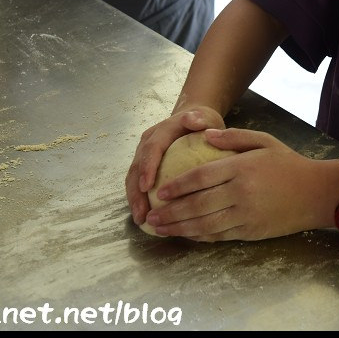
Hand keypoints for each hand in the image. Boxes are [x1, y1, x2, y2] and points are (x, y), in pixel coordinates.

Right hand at [126, 105, 225, 228]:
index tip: (146, 187)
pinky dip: (139, 199)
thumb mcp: (205, 118)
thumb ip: (200, 119)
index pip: (152, 148)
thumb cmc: (202, 123)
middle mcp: (148, 141)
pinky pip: (137, 182)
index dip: (147, 167)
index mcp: (163, 130)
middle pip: (137, 166)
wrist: (193, 118)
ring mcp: (144, 153)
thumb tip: (193, 119)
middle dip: (137, 191)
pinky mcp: (144, 164)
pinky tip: (145, 217)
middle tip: (142, 213)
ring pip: (133, 177)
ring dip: (135, 199)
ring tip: (141, 219)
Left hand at [142, 127, 335, 241]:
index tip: (159, 192)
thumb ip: (233, 136)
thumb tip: (204, 133)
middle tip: (151, 216)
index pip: (200, 177)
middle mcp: (241, 193)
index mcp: (241, 168)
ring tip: (160, 230)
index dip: (177, 186)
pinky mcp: (252, 232)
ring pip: (205, 225)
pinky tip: (186, 235)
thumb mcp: (264, 141)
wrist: (318, 193)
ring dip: (179, 229)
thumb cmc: (289, 164)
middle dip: (170, 212)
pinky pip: (220, 236)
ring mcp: (246, 215)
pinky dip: (200, 237)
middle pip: (197, 204)